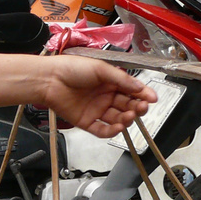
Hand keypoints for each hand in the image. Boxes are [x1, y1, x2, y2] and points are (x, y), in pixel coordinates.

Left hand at [38, 56, 155, 137]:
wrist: (48, 79)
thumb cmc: (70, 68)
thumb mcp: (101, 69)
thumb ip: (122, 79)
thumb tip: (141, 88)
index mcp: (110, 83)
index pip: (132, 91)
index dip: (143, 95)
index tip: (152, 98)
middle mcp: (105, 97)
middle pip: (128, 106)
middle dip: (137, 108)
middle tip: (142, 108)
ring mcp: (97, 110)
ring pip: (118, 119)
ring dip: (127, 119)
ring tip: (129, 116)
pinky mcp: (87, 122)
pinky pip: (103, 131)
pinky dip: (112, 131)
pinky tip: (118, 127)